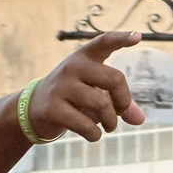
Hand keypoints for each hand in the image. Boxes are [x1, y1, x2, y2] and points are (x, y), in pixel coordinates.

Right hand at [28, 32, 146, 141]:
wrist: (33, 109)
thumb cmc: (73, 98)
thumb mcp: (95, 93)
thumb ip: (119, 103)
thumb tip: (140, 119)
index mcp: (85, 57)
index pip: (104, 42)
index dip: (122, 39)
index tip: (138, 37)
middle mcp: (73, 66)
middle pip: (115, 79)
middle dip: (124, 102)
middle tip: (120, 112)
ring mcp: (61, 86)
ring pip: (102, 104)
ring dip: (111, 122)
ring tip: (109, 126)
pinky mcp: (53, 108)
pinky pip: (86, 124)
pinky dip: (95, 134)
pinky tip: (93, 134)